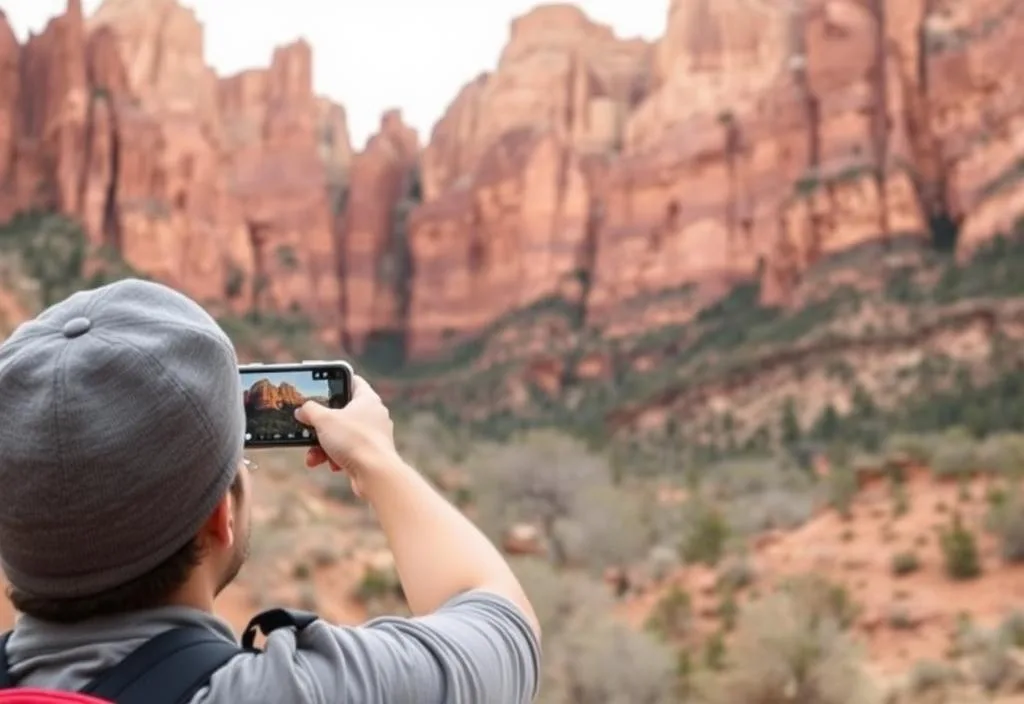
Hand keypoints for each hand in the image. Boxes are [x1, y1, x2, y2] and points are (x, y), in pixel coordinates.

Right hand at [294, 375, 396, 498]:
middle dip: (321, 425)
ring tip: (313, 456)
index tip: (321, 386)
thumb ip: (310, 411)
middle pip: (342, 413)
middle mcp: (373, 415)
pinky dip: (336, 457)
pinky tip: (331, 464)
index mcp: (367, 399)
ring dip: (324, 446)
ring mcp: (373, 435)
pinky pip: (348, 451)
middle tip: (308, 428)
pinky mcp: (371, 454)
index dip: (336, 381)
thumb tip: (302, 410)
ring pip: (342, 435)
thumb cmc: (354, 440)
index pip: (352, 381)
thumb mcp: (324, 420)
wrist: (375, 473)